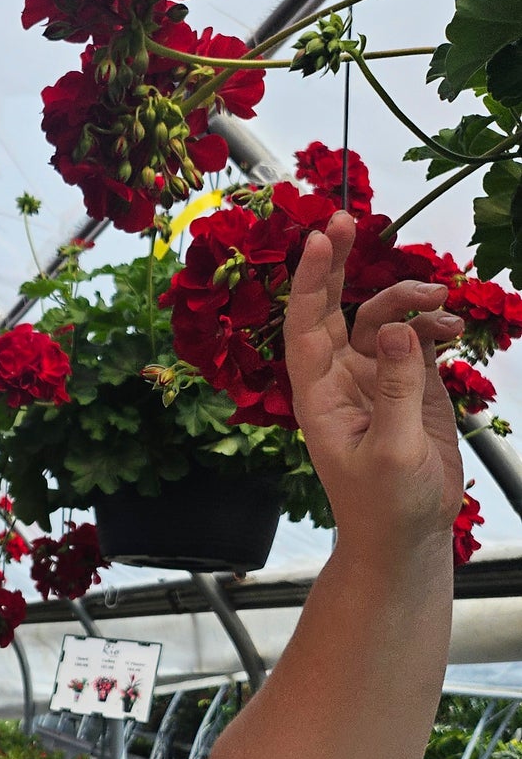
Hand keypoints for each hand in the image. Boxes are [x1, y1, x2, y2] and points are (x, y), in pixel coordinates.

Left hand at [283, 211, 464, 559]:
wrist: (407, 536)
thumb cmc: (386, 505)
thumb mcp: (394, 450)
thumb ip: (397, 388)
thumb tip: (395, 329)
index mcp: (318, 395)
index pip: (304, 326)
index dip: (308, 282)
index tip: (320, 239)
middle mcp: (339, 378)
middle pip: (333, 308)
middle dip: (339, 265)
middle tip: (348, 222)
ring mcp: (374, 377)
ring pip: (382, 317)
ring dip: (408, 300)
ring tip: (440, 299)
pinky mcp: (407, 384)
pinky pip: (415, 338)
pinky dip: (433, 325)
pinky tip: (453, 327)